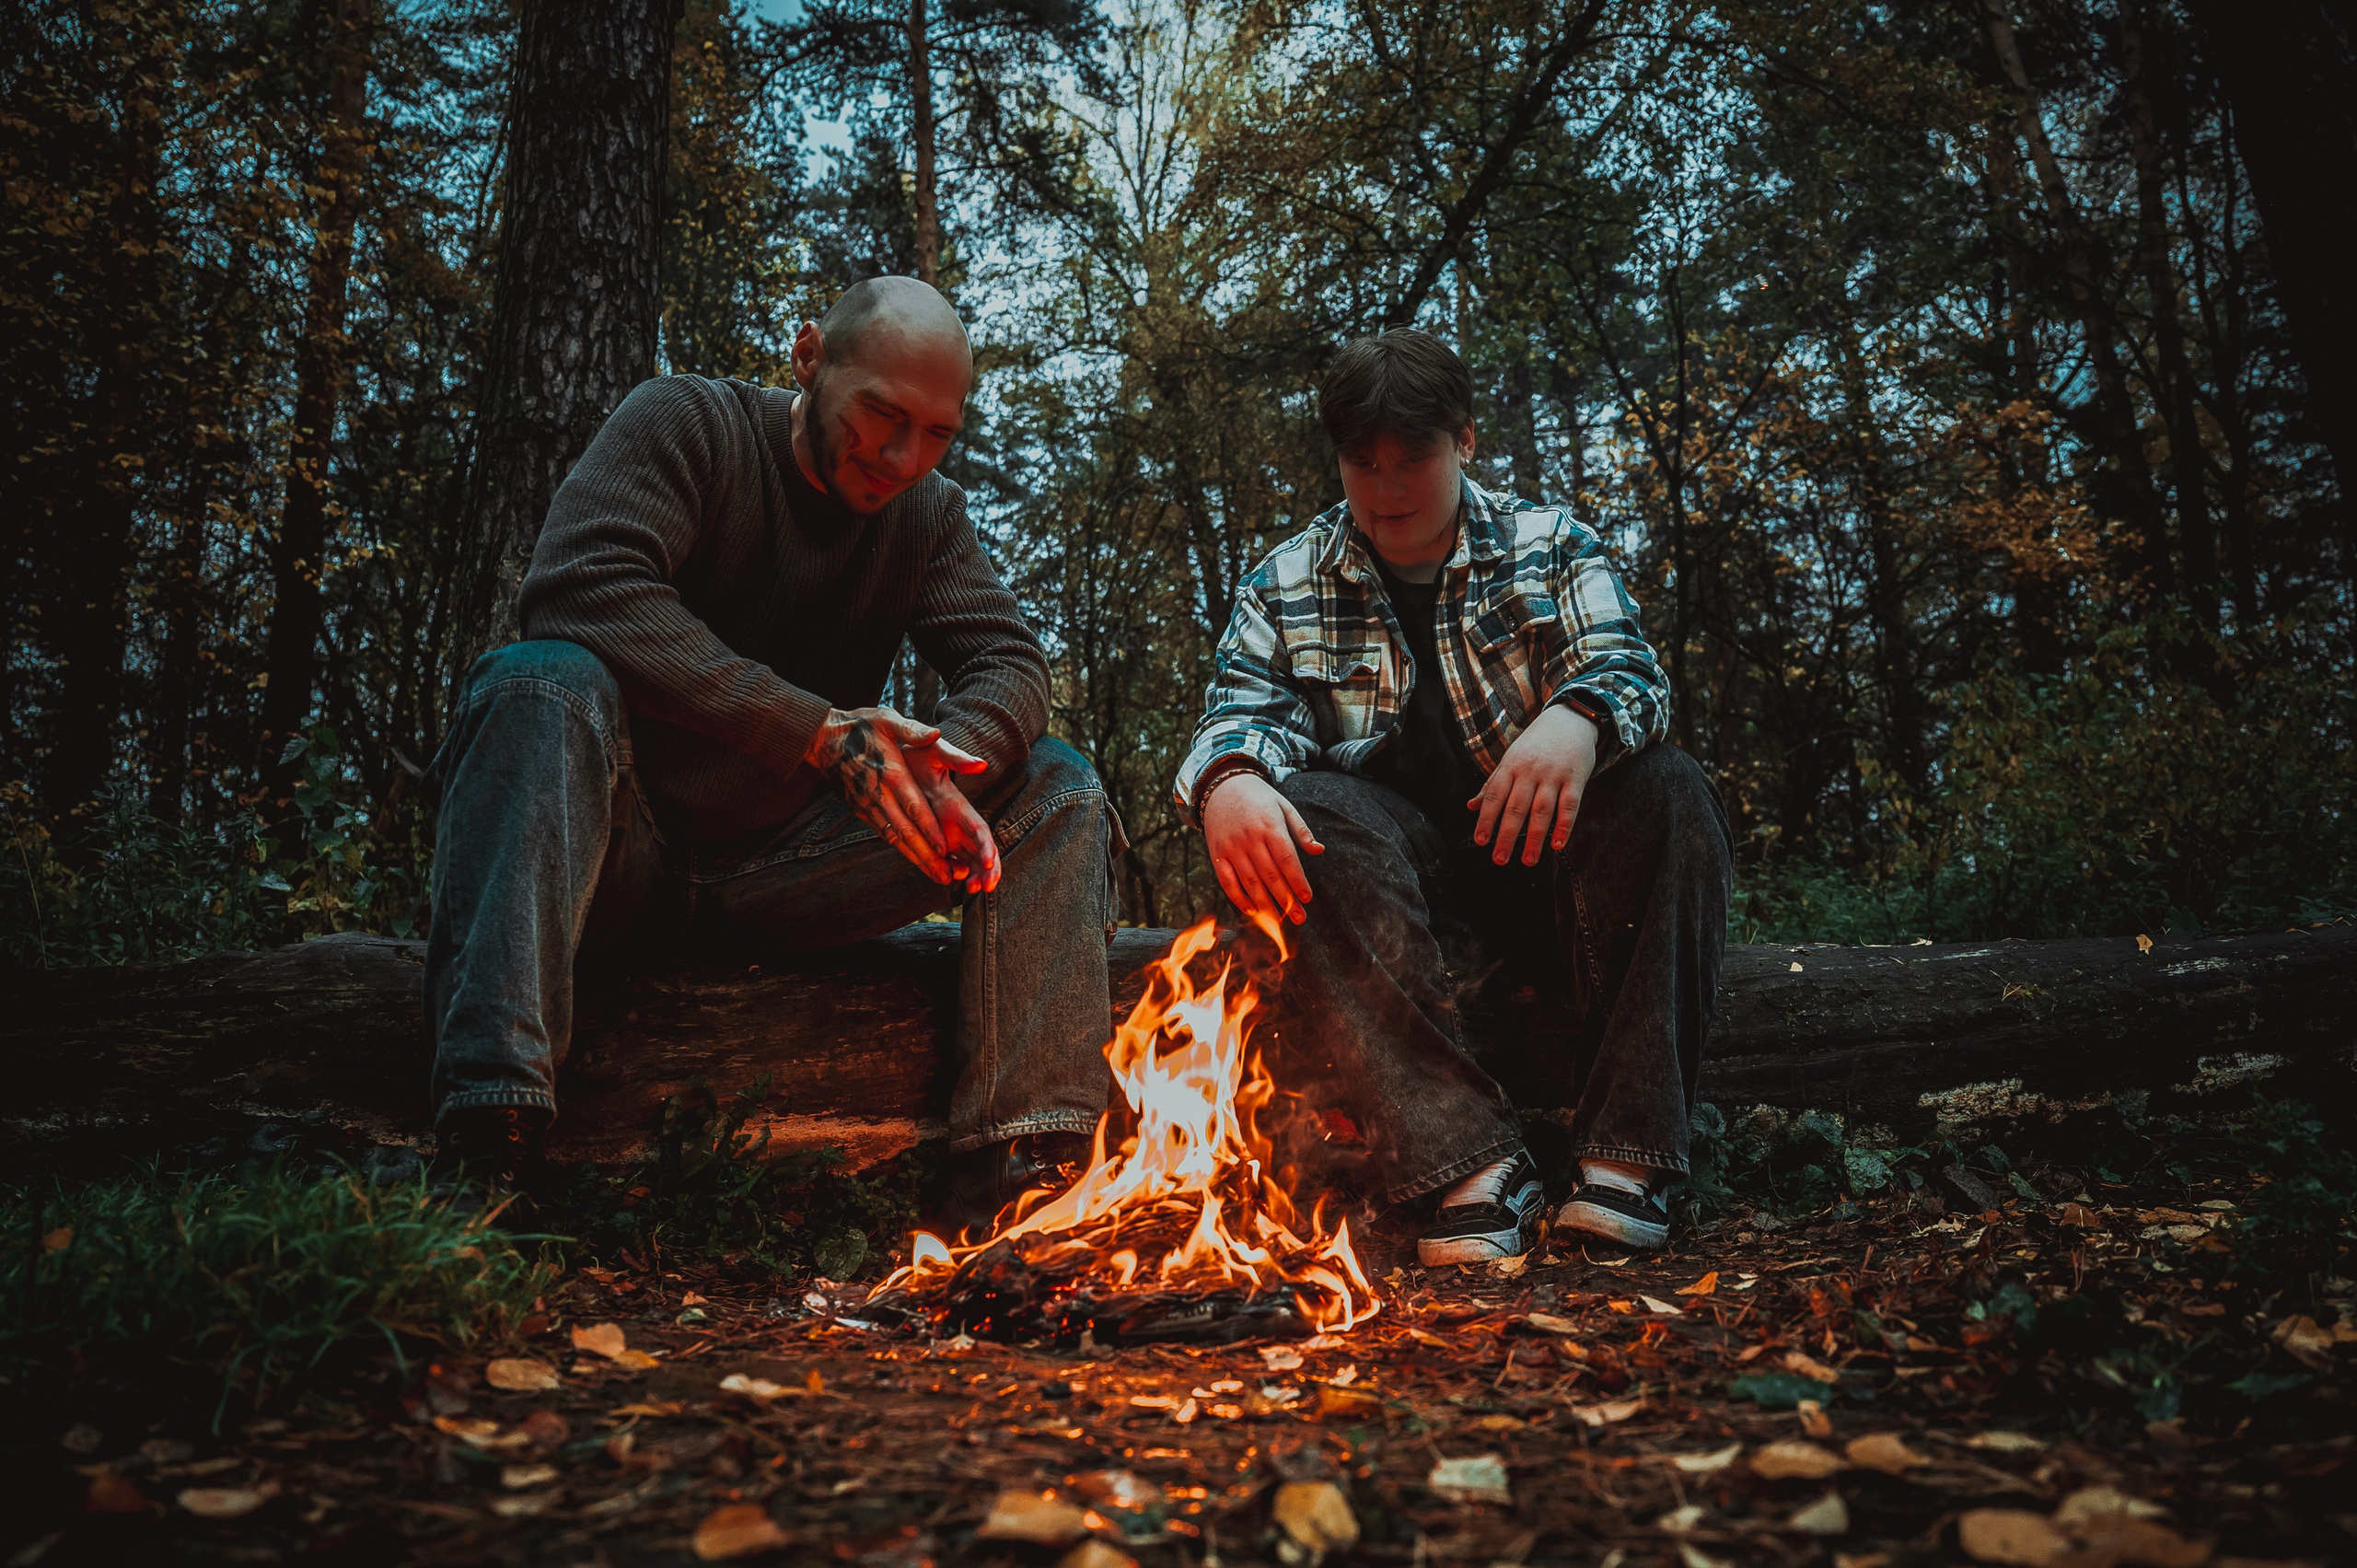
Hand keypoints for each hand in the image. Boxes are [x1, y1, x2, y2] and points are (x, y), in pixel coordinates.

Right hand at [806, 706, 1002, 891]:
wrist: (822, 739)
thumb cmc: (861, 726)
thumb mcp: (888, 718)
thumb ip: (914, 729)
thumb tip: (937, 734)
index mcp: (891, 773)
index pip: (913, 807)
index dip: (928, 829)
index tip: (944, 849)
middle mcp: (879, 795)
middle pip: (906, 831)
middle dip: (926, 856)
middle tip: (947, 876)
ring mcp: (868, 805)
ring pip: (895, 838)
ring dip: (916, 859)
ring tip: (937, 875)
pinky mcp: (861, 811)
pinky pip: (884, 834)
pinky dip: (901, 849)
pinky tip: (916, 860)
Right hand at [1202, 771, 1322, 923]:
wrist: (1223, 787)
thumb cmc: (1259, 798)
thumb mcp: (1284, 806)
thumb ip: (1301, 830)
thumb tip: (1319, 850)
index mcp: (1269, 825)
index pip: (1286, 859)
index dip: (1297, 880)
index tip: (1307, 897)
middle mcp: (1250, 838)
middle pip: (1270, 875)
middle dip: (1286, 899)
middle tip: (1300, 917)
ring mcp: (1231, 847)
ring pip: (1250, 882)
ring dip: (1265, 904)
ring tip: (1279, 920)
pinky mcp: (1217, 854)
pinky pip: (1227, 881)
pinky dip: (1239, 898)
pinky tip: (1252, 911)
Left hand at [1470, 703, 1598, 865]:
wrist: (1570, 719)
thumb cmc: (1535, 744)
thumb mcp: (1511, 758)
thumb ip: (1492, 784)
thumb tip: (1471, 807)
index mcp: (1511, 765)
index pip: (1494, 796)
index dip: (1486, 819)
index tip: (1481, 841)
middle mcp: (1530, 770)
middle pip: (1516, 807)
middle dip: (1507, 835)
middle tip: (1499, 859)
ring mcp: (1554, 775)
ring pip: (1542, 810)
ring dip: (1535, 838)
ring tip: (1528, 860)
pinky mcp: (1576, 779)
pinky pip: (1570, 806)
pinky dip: (1564, 827)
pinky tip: (1557, 845)